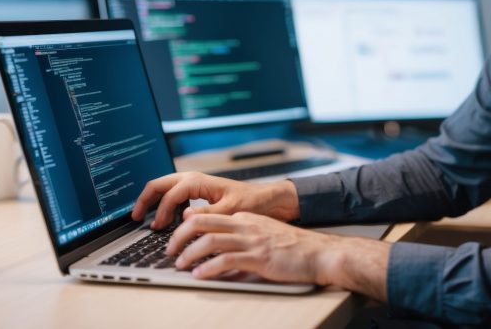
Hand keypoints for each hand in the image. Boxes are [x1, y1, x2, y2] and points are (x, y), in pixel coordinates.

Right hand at [131, 172, 298, 229]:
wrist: (266, 199)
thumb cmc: (252, 201)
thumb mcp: (231, 209)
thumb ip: (207, 213)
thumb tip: (183, 216)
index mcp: (198, 181)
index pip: (170, 195)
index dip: (160, 212)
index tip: (156, 229)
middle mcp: (193, 179)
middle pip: (159, 184)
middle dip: (145, 199)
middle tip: (134, 217)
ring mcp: (194, 184)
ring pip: (164, 188)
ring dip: (152, 201)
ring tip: (145, 219)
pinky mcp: (197, 191)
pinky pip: (173, 194)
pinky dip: (163, 203)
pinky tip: (164, 219)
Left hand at [167, 211, 390, 300]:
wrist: (321, 253)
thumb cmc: (295, 248)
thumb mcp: (265, 235)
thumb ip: (243, 237)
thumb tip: (219, 248)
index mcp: (246, 218)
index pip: (208, 215)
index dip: (187, 226)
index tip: (176, 238)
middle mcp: (246, 225)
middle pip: (202, 222)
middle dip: (180, 236)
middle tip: (170, 251)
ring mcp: (252, 240)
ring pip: (210, 240)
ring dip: (189, 253)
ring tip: (180, 265)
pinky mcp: (259, 257)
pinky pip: (227, 260)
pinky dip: (208, 268)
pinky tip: (200, 275)